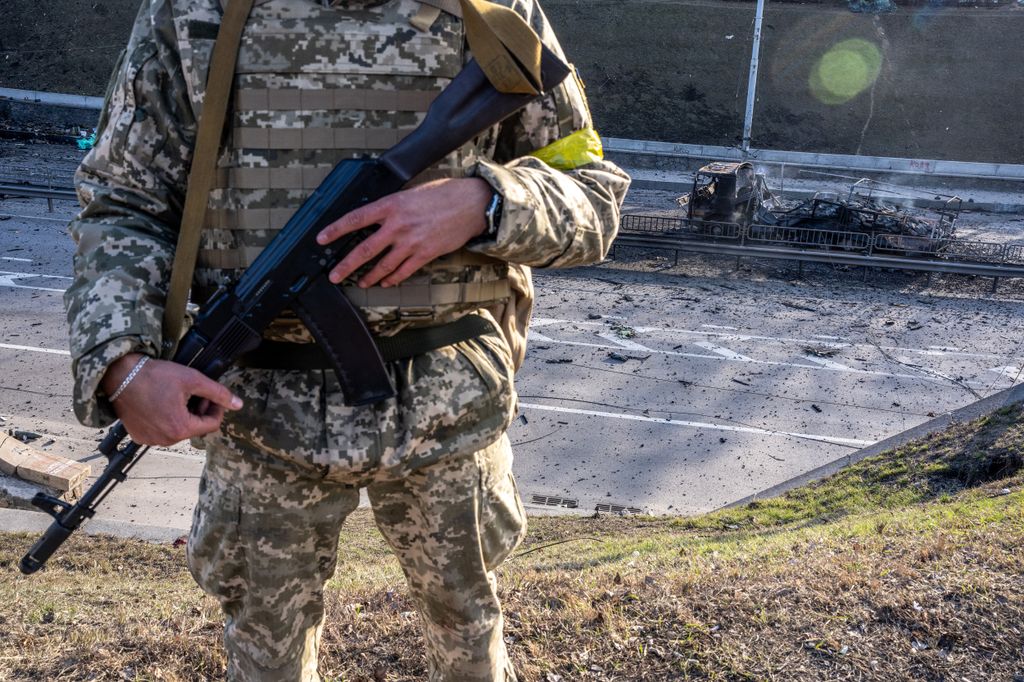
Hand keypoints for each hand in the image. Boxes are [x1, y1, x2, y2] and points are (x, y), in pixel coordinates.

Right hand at [101, 353, 242, 446]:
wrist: (119, 375)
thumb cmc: (154, 376)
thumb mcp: (192, 380)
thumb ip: (218, 393)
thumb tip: (238, 404)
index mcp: (180, 428)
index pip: (212, 425)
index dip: (217, 408)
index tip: (212, 396)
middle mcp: (165, 440)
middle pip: (195, 428)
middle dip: (200, 411)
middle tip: (195, 393)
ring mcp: (150, 440)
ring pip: (179, 430)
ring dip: (184, 415)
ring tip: (178, 397)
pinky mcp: (139, 436)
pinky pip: (161, 431)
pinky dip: (167, 419)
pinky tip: (163, 403)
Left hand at [317, 177, 491, 287]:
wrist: (471, 204)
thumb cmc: (443, 194)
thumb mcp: (412, 192)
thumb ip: (393, 206)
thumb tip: (378, 217)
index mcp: (391, 205)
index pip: (355, 219)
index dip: (335, 230)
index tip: (321, 239)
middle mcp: (398, 225)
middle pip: (364, 249)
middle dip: (346, 265)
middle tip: (333, 275)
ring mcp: (411, 242)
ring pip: (383, 265)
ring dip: (369, 276)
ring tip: (361, 282)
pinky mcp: (425, 254)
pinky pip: (404, 271)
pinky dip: (393, 278)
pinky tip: (386, 282)